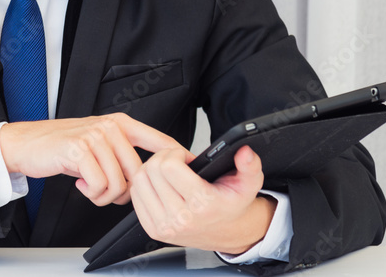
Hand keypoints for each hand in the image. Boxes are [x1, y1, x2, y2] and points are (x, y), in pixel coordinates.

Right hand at [0, 113, 185, 206]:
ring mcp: (95, 136)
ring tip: (89, 185)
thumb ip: (122, 154)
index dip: (177, 155)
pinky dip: (91, 194)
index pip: (159, 140)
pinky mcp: (80, 150)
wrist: (28, 145)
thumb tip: (147, 179)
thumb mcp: (98, 145)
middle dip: (125, 192)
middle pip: (139, 173)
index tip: (192, 164)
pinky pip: (100, 185)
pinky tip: (80, 183)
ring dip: (104, 195)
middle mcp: (110, 127)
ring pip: (119, 183)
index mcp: (120, 124)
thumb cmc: (63, 148)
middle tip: (104, 189)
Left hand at [131, 145, 276, 254]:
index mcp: (202, 204)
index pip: (169, 166)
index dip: (175, 153)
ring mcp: (164, 226)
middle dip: (162, 158)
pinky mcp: (152, 230)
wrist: (227, 232)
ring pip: (140, 180)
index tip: (184, 157)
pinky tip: (160, 185)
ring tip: (168, 172)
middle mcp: (181, 218)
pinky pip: (135, 195)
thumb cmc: (231, 205)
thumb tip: (245, 152)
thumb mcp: (248, 184)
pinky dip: (144, 185)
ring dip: (151, 170)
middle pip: (151, 170)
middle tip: (176, 162)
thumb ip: (250, 165)